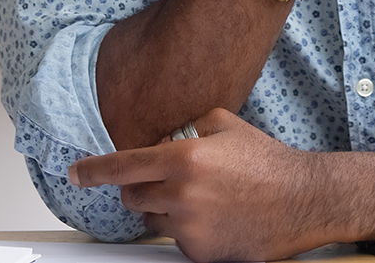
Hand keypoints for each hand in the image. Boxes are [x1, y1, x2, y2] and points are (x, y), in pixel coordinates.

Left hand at [69, 108, 374, 262]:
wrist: (299, 199)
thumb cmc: (266, 160)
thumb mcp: (227, 124)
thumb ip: (190, 126)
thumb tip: (165, 136)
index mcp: (185, 158)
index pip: (123, 166)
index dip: (94, 169)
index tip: (76, 172)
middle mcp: (181, 194)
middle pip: (132, 197)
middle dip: (141, 188)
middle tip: (167, 180)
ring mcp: (188, 228)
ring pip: (151, 220)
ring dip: (163, 209)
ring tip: (199, 198)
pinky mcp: (197, 253)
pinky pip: (175, 240)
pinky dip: (186, 229)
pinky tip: (214, 216)